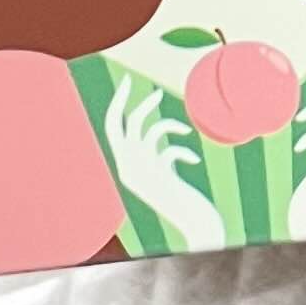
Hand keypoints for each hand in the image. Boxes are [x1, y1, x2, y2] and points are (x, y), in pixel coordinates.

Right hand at [104, 73, 225, 253]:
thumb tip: (159, 129)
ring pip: (146, 131)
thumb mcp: (166, 175)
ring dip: (168, 124)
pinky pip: (169, 150)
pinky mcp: (159, 177)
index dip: (117, 104)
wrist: (194, 225)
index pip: (112, 129)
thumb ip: (158, 155)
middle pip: (120, 124)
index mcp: (125, 169)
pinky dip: (182, 152)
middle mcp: (127, 170)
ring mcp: (142, 174)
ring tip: (186, 129)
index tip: (126, 82)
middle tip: (130, 79)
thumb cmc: (185, 200)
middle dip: (123, 100)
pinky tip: (193, 163)